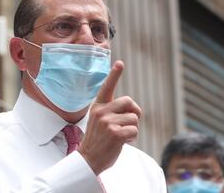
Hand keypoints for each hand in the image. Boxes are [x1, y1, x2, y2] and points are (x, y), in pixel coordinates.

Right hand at [78, 60, 141, 174]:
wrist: (89, 159)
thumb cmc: (99, 140)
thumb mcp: (100, 121)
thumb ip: (112, 111)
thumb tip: (133, 109)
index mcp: (98, 107)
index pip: (107, 87)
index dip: (114, 75)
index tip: (120, 63)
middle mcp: (101, 112)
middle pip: (129, 102)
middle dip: (133, 113)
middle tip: (127, 124)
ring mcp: (107, 122)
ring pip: (134, 118)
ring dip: (133, 129)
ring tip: (121, 136)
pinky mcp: (115, 133)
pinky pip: (134, 130)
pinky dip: (133, 138)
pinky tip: (122, 142)